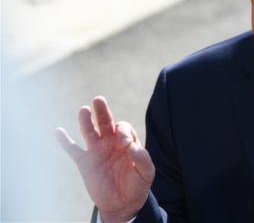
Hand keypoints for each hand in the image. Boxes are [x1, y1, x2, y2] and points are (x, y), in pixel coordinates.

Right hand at [55, 96, 153, 222]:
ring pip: (90, 131)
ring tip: (84, 109)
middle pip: (106, 122)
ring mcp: (97, 151)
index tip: (124, 143)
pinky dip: (64, 141)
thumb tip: (132, 147)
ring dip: (86, 120)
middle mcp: (111, 143)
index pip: (123, 128)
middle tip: (98, 100)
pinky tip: (58, 131)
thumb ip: (142, 159)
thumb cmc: (137, 185)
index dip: (123, 132)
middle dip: (102, 111)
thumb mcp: (146, 173)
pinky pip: (73, 150)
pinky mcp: (84, 163)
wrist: (122, 203)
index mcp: (127, 142)